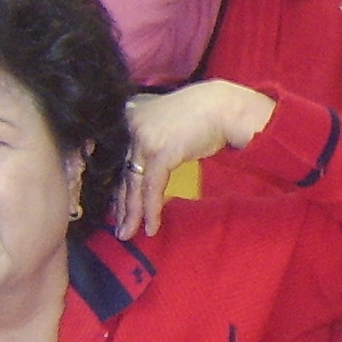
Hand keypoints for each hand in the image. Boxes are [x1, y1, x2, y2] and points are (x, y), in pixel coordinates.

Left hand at [118, 80, 277, 235]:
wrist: (224, 107)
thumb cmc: (202, 114)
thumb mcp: (167, 120)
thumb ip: (150, 133)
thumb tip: (143, 163)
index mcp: (131, 115)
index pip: (120, 157)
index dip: (118, 185)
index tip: (117, 207)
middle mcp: (132, 125)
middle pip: (123, 172)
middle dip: (121, 204)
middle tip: (120, 227)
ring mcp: (145, 138)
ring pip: (133, 183)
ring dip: (132, 213)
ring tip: (128, 233)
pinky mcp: (160, 151)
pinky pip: (152, 187)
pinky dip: (151, 210)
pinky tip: (151, 226)